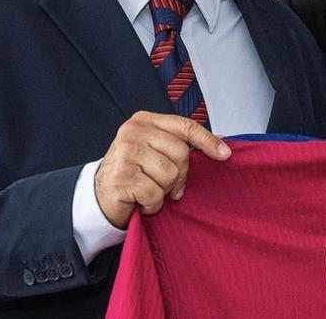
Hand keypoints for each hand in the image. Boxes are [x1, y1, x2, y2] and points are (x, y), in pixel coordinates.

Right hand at [94, 111, 229, 226]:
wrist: (99, 195)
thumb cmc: (134, 172)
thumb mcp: (155, 150)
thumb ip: (181, 143)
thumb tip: (221, 141)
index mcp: (144, 120)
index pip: (184, 126)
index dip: (207, 141)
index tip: (226, 154)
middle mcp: (133, 132)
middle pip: (181, 153)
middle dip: (180, 175)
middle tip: (167, 185)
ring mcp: (125, 153)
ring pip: (170, 174)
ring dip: (164, 191)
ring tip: (150, 190)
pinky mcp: (121, 176)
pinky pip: (155, 193)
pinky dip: (152, 204)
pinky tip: (141, 201)